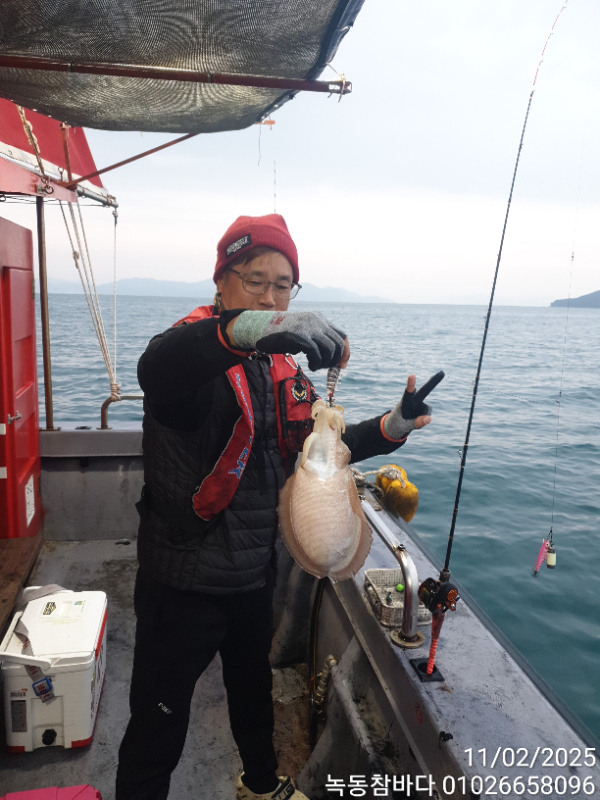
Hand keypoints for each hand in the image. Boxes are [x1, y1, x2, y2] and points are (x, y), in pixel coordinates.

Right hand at [229, 310, 346, 370]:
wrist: (260, 328)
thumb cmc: (281, 334)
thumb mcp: (303, 333)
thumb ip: (317, 340)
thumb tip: (332, 357)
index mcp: (319, 319)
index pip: (342, 335)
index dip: (345, 352)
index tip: (341, 365)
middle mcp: (317, 321)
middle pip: (338, 343)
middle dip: (336, 360)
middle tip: (328, 369)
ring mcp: (309, 327)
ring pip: (330, 349)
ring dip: (325, 363)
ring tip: (316, 367)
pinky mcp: (300, 336)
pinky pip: (316, 353)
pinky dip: (316, 363)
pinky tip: (311, 366)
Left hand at [383, 371, 444, 438]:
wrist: (396, 425)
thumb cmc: (399, 424)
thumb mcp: (406, 426)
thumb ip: (416, 423)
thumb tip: (429, 418)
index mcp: (405, 402)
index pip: (408, 392)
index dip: (410, 384)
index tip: (412, 375)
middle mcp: (414, 400)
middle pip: (425, 390)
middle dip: (433, 382)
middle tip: (442, 372)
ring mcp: (420, 404)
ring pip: (426, 412)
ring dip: (421, 418)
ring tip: (411, 420)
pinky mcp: (424, 408)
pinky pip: (427, 416)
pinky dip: (423, 420)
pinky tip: (416, 420)